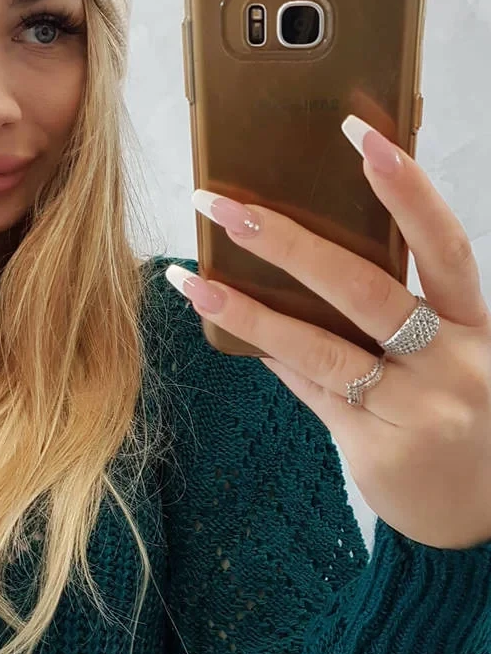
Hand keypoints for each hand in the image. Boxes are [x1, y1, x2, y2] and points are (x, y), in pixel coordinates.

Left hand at [168, 115, 490, 550]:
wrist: (486, 518)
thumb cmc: (466, 415)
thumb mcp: (457, 353)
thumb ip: (407, 306)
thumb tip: (312, 249)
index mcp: (480, 326)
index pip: (444, 245)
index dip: (406, 188)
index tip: (361, 134)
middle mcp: (455, 365)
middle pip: (365, 290)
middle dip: (288, 243)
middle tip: (223, 206)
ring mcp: (417, 412)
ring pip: (319, 347)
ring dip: (248, 308)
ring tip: (192, 278)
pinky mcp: (377, 451)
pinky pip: (311, 390)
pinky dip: (272, 356)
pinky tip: (227, 324)